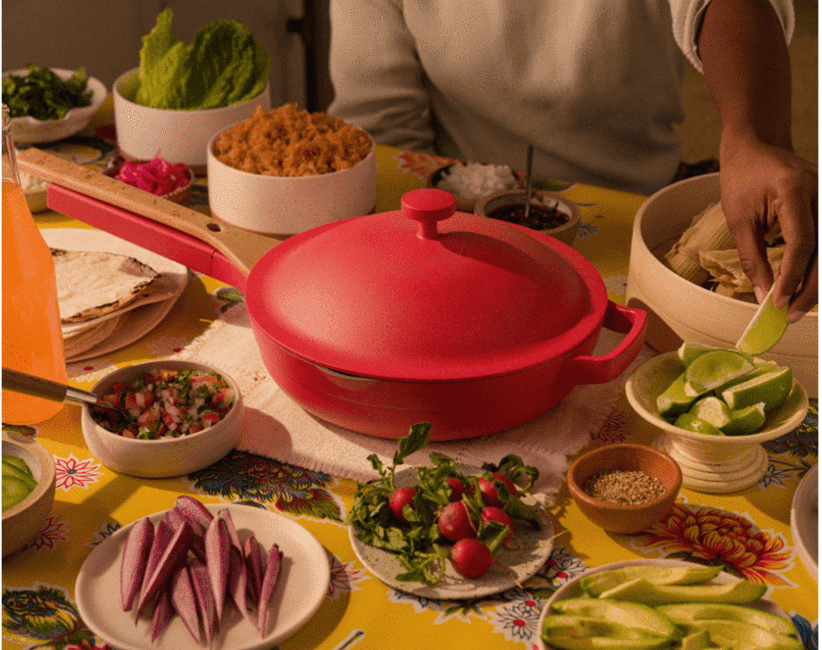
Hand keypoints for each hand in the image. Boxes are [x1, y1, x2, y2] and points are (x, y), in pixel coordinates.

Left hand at [718, 138, 819, 322]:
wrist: (757, 146)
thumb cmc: (742, 179)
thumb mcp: (738, 218)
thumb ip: (752, 257)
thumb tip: (763, 295)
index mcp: (796, 190)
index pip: (803, 242)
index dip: (792, 275)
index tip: (777, 301)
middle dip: (810, 287)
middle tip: (789, 314)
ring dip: (818, 281)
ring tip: (797, 306)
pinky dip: (820, 265)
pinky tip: (806, 285)